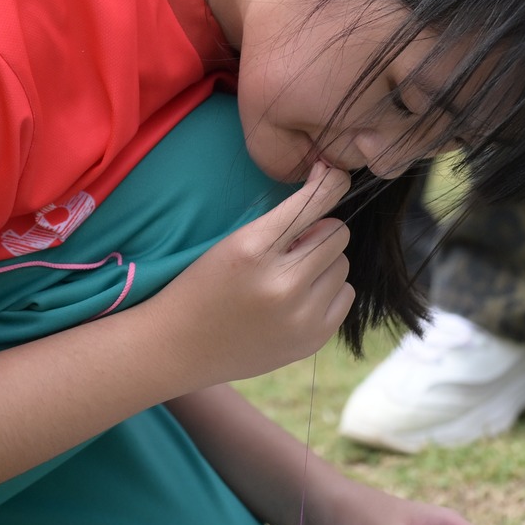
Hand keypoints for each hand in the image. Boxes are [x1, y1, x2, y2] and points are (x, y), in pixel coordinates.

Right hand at [148, 161, 354, 387]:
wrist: (179, 348)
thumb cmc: (202, 285)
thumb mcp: (231, 242)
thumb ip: (284, 221)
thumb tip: (333, 186)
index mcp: (252, 249)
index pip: (313, 203)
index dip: (329, 183)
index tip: (332, 175)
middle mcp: (281, 284)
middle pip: (336, 234)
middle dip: (319, 232)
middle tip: (293, 244)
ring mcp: (300, 317)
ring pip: (342, 265)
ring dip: (323, 264)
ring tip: (290, 275)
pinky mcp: (312, 340)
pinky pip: (345, 295)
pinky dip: (328, 292)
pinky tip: (298, 299)